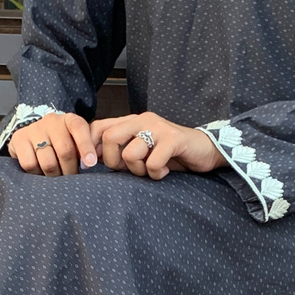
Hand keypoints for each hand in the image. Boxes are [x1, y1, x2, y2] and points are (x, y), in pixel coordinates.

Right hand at [8, 112, 97, 176]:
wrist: (33, 139)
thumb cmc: (62, 144)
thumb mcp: (76, 143)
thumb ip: (86, 149)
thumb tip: (89, 164)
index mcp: (69, 120)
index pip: (79, 128)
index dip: (86, 146)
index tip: (90, 164)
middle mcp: (52, 121)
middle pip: (65, 151)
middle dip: (70, 170)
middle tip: (71, 179)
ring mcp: (34, 129)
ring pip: (48, 162)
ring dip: (54, 176)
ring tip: (55, 177)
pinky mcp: (18, 139)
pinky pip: (30, 164)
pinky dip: (36, 174)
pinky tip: (40, 172)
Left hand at [90, 112, 227, 180]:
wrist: (205, 150)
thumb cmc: (169, 154)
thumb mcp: (140, 151)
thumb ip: (118, 151)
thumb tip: (92, 159)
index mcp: (131, 121)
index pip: (97, 127)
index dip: (90, 147)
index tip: (94, 165)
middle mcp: (142, 119)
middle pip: (109, 138)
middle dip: (114, 162)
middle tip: (130, 170)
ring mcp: (158, 127)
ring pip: (130, 153)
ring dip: (138, 170)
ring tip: (151, 170)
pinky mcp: (173, 138)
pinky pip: (153, 162)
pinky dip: (156, 174)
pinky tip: (165, 172)